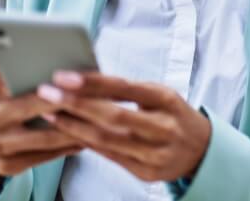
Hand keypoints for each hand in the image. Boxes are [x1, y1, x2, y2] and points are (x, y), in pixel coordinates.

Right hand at [0, 31, 82, 189]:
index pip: (22, 87)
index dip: (48, 85)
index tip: (68, 80)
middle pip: (41, 111)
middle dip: (70, 102)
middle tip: (97, 93)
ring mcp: (2, 149)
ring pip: (49, 136)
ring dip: (77, 126)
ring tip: (101, 113)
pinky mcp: (12, 167)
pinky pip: (49, 155)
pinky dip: (70, 145)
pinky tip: (89, 135)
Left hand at [37, 71, 211, 182]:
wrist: (201, 148)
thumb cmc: (173, 113)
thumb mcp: (159, 93)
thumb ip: (128, 90)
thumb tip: (87, 80)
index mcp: (166, 99)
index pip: (126, 88)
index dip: (94, 82)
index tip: (65, 76)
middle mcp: (163, 127)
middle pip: (113, 116)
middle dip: (76, 104)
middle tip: (48, 93)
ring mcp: (155, 153)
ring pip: (107, 140)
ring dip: (74, 126)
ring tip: (51, 113)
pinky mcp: (147, 173)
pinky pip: (110, 157)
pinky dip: (87, 143)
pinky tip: (69, 132)